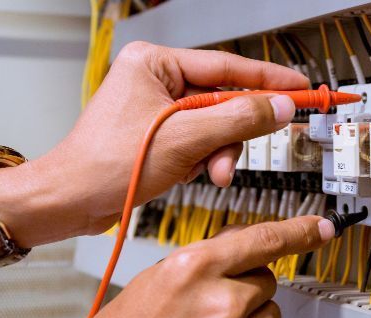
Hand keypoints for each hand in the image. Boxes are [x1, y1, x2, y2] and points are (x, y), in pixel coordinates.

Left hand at [0, 42, 308, 254]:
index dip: (268, 80)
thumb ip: (238, 119)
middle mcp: (155, 81)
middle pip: (223, 99)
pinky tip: (196, 173)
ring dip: (219, 152)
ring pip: (214, 126)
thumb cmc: (106, 165)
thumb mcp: (185, 139)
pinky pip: (198, 142)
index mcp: (155, 64)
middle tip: (243, 150)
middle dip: (233, 133)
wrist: (70, 201)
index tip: (300, 87)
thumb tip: (279, 107)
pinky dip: (204, 160)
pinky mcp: (157, 137)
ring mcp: (156, 110)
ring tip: (212, 172)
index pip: (227, 65)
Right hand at [0, 216, 333, 317]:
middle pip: (267, 281)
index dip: (299, 231)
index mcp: (195, 269)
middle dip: (244, 288)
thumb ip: (208, 259)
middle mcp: (222, 305)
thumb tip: (244, 246)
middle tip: (207, 307)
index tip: (322, 227)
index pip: (263, 241)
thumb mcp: (158, 277)